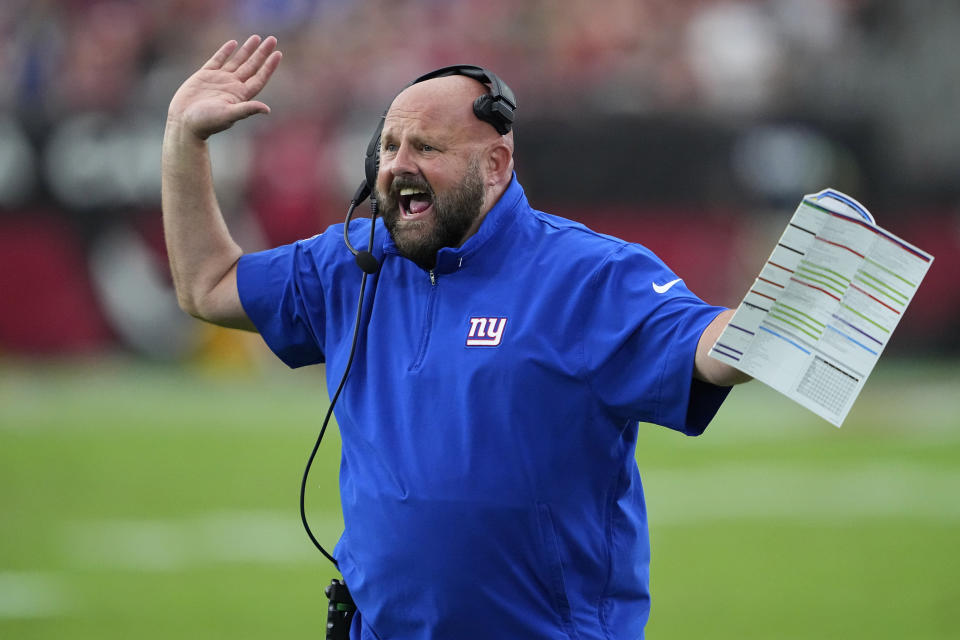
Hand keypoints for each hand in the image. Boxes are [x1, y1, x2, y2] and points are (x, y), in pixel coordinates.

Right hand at [167, 35, 281, 139]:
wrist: (184, 122)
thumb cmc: (206, 122)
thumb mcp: (228, 115)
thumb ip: (246, 109)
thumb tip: (267, 109)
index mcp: (240, 95)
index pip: (259, 77)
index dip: (269, 66)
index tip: (278, 53)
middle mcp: (232, 86)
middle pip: (252, 66)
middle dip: (262, 53)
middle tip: (272, 39)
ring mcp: (219, 80)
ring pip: (237, 61)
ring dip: (247, 50)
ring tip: (256, 37)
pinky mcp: (205, 76)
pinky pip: (218, 60)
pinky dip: (225, 51)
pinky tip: (233, 43)